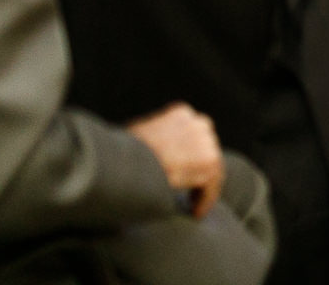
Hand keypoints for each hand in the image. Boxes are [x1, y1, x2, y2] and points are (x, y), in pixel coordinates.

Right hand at [127, 104, 223, 218]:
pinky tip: (194, 213)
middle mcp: (196, 123)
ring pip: (212, 168)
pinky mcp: (207, 161)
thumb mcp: (137, 138)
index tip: (184, 174)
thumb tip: (155, 155)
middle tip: (191, 192)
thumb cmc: (116, 154)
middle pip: (208, 150)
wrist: (116, 162)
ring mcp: (204, 140)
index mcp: (180, 115)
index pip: (196, 136)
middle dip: (200, 171)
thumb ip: (154, 141)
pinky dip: (205, 200)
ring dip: (203, 189)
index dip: (192, 157)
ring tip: (192, 207)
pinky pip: (212, 184)